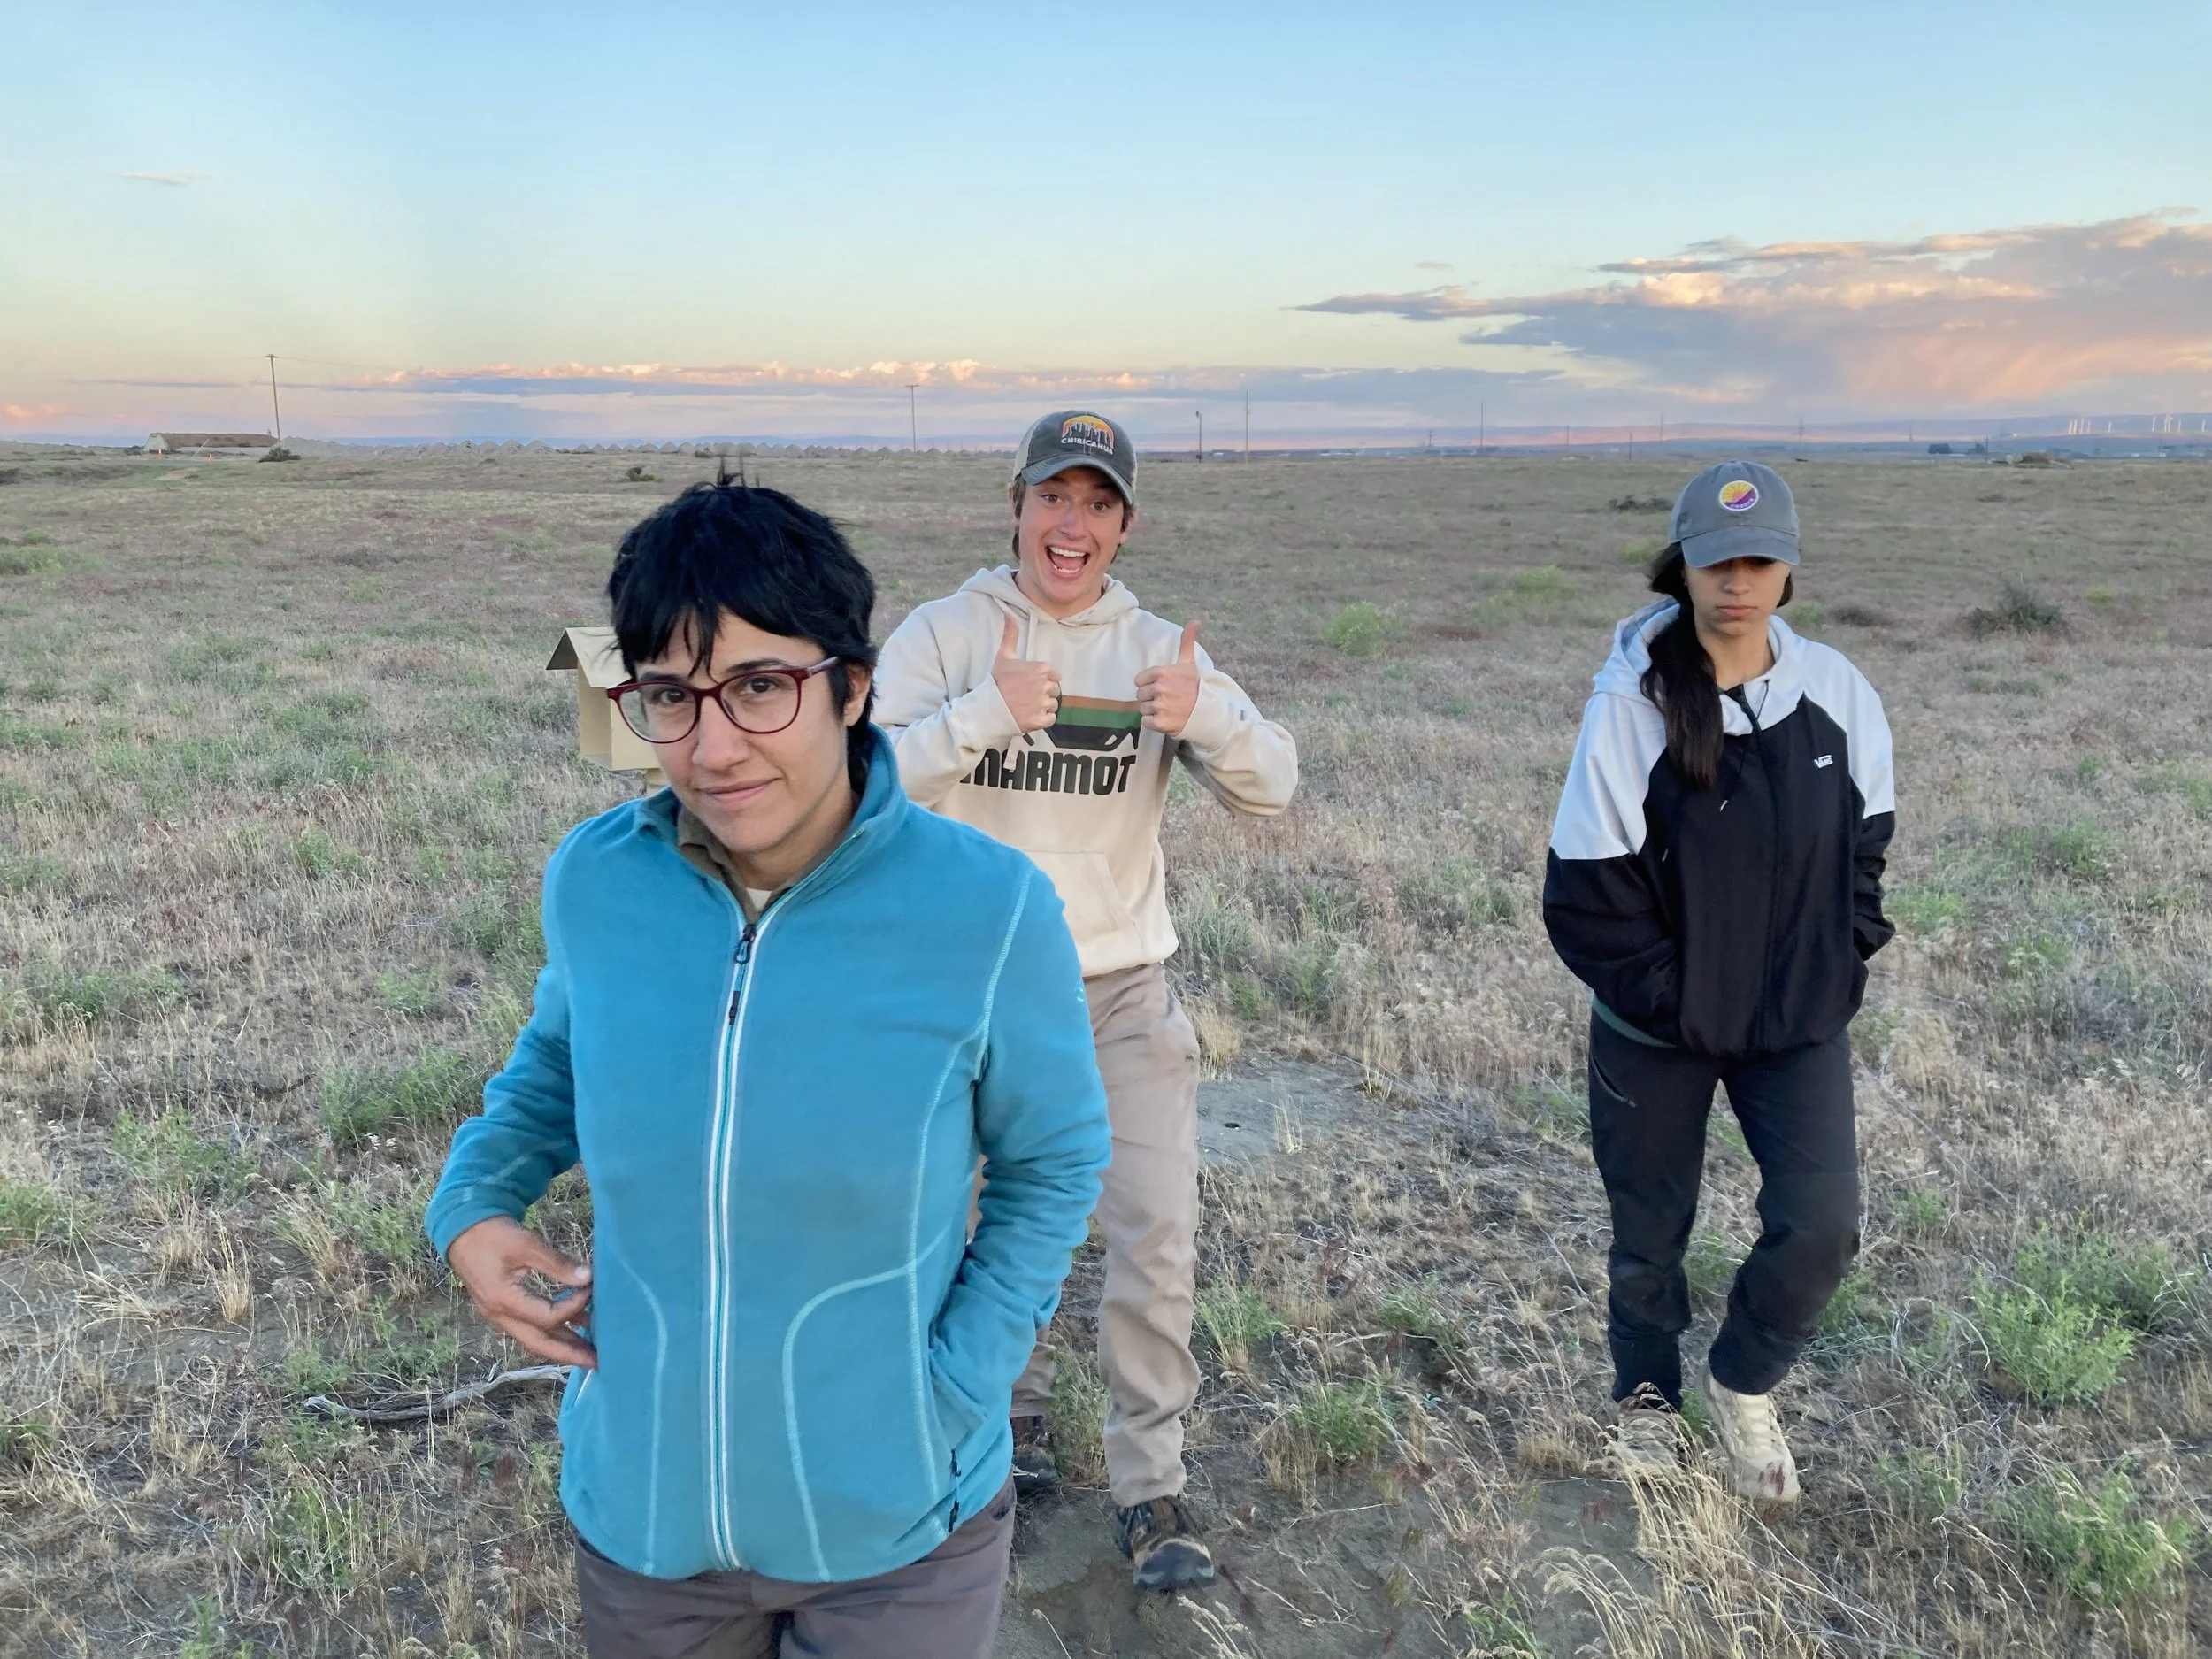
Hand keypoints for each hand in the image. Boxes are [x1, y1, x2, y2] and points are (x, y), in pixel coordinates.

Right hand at [446, 1216, 595, 1368]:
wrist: (461, 1230)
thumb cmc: (492, 1234)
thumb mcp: (526, 1244)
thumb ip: (557, 1263)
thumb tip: (589, 1278)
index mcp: (503, 1300)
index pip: (547, 1316)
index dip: (574, 1305)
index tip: (592, 1288)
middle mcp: (499, 1315)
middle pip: (538, 1343)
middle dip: (568, 1354)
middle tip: (597, 1362)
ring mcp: (499, 1315)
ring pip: (533, 1338)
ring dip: (562, 1346)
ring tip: (589, 1353)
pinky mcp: (502, 1308)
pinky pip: (529, 1327)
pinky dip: (551, 1331)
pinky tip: (574, 1328)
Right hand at [991, 614, 1061, 733]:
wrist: (987, 708)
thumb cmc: (996, 682)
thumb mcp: (1003, 656)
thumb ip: (1011, 636)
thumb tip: (1009, 615)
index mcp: (1041, 669)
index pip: (1054, 676)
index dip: (1043, 680)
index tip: (1030, 684)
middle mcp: (1045, 685)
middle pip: (1055, 691)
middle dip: (1043, 694)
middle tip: (1026, 696)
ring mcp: (1043, 703)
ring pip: (1053, 705)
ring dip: (1043, 707)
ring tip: (1027, 706)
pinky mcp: (1041, 720)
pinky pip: (1051, 719)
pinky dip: (1042, 719)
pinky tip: (1029, 716)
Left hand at [1135, 619, 1201, 736]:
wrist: (1206, 711)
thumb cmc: (1195, 686)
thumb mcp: (1189, 663)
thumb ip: (1187, 641)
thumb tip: (1195, 621)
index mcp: (1162, 672)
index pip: (1138, 680)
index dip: (1148, 684)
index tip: (1161, 687)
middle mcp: (1160, 688)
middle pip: (1140, 695)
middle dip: (1150, 698)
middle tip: (1166, 699)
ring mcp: (1160, 706)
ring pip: (1142, 709)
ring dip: (1152, 711)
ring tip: (1167, 709)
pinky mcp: (1160, 722)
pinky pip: (1146, 722)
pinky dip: (1154, 722)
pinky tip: (1166, 718)